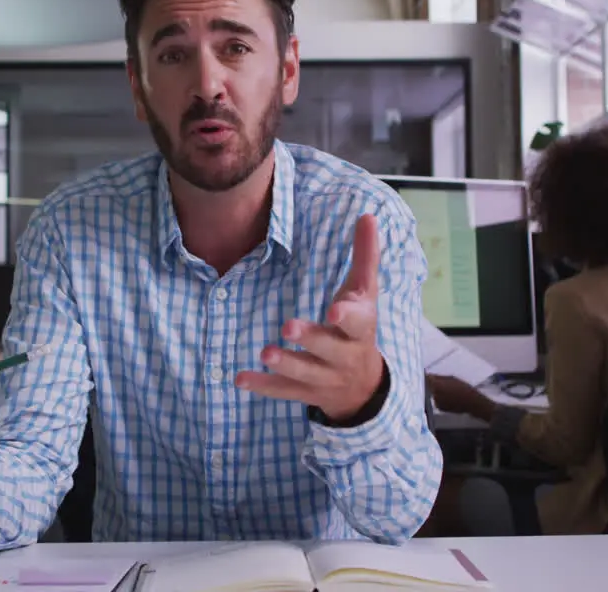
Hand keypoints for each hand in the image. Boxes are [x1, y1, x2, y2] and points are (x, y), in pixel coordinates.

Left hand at [236, 214, 385, 421]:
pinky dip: (262, 386)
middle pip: (329, 348)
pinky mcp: (306, 393)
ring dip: (285, 364)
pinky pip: (283, 391)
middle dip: (311, 338)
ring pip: (305, 374)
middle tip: (288, 326)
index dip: (348, 316)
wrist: (364, 386)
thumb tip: (367, 215)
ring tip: (265, 352)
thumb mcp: (365, 294)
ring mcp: (325, 377)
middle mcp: (345, 356)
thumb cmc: (358, 328)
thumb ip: (365, 256)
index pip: (358, 323)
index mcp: (361, 329)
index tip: (335, 308)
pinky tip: (240, 379)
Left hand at [427, 374, 494, 420]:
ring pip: (432, 393)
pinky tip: (448, 396)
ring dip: (435, 391)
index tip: (425, 374)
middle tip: (438, 382)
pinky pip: (436, 400)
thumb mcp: (451, 378)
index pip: (426, 379)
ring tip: (447, 390)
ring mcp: (436, 402)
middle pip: (428, 387)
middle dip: (431, 384)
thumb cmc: (463, 388)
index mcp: (436, 385)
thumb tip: (429, 375)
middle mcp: (434, 394)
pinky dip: (439, 397)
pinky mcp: (439, 408)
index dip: (426, 376)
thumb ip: (439, 377)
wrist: (471, 402)